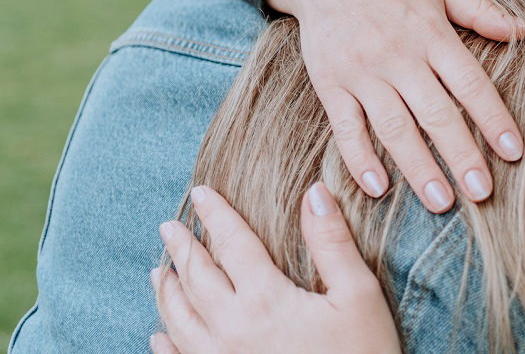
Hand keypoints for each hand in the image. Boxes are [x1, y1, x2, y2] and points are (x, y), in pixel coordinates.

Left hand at [152, 184, 400, 353]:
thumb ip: (332, 243)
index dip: (216, 215)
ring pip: (179, 320)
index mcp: (265, 300)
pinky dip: (166, 343)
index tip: (200, 193)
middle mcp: (231, 330)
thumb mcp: (358, 295)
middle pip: (196, 279)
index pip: (232, 244)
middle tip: (169, 226)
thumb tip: (315, 192)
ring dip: (167, 291)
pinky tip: (160, 334)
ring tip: (159, 270)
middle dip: (182, 248)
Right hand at [268, 0, 524, 210]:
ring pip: (393, 128)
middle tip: (482, 192)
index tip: (513, 151)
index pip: (469, 82)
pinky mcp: (331, 84)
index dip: (493, 117)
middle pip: (435, 113)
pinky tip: (378, 188)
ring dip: (417, 167)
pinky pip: (345, 128)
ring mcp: (362, 72)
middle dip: (460, 155)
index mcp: (431, 32)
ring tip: (441, 202)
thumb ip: (481, 10)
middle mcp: (398, 55)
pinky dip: (359, 159)